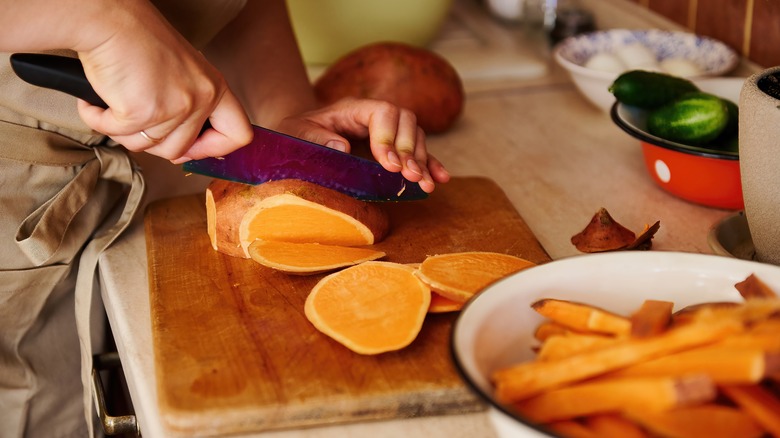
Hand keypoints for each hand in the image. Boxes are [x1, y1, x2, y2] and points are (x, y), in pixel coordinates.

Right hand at [74, 1, 252, 161]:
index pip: (239, 134)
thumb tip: (187, 150)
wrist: (108, 20)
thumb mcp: (182, 74)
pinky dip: (99, 121)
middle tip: (137, 120)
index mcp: (214, 87)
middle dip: (153, 142)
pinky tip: (96, 103)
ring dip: (125, 131)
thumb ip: (191, 107)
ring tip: (117, 103)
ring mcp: (174, 107)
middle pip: (181, 150)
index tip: (194, 148)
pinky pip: (118, 134)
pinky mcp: (143, 112)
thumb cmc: (138, 42)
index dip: (214, 148)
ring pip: (149, 147)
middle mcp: (201, 98)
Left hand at [275, 97, 449, 192]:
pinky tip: (440, 179)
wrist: (297, 140)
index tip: (388, 164)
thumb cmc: (295, 136)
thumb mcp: (295, 134)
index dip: (389, 137)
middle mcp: (374, 116)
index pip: (383, 112)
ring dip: (422, 160)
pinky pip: (417, 152)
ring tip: (424, 185)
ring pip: (416, 136)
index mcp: (352, 108)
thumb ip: (315, 138)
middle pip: (406, 121)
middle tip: (408, 176)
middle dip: (409, 150)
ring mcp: (386, 131)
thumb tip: (342, 147)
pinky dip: (430, 164)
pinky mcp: (391, 149)